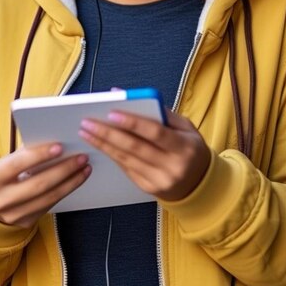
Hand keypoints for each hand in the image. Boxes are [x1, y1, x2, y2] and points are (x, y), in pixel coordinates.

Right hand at [0, 144, 90, 228]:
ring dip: (71, 181)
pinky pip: (50, 205)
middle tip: (82, 157)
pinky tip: (77, 179)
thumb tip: (55, 140)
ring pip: (48, 197)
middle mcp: (0, 200)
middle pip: (38, 184)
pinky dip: (66, 190)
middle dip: (64, 170)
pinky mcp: (26, 222)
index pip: (17, 164)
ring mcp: (13, 215)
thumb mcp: (5, 164)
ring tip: (85, 167)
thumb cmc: (2, 176)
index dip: (40, 155)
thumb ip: (25, 154)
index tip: (61, 146)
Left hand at [79, 108, 209, 201]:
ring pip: (125, 159)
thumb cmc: (190, 148)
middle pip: (134, 147)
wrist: (199, 184)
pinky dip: (111, 154)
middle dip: (108, 133)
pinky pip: (126, 168)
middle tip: (88, 122)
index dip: (133, 123)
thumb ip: (161, 112)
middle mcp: (171, 166)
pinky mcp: (147, 188)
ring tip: (86, 132)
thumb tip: (130, 97)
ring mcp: (158, 180)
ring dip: (103, 144)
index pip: (155, 132)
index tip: (111, 112)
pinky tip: (99, 144)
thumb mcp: (186, 128)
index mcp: (184, 147)